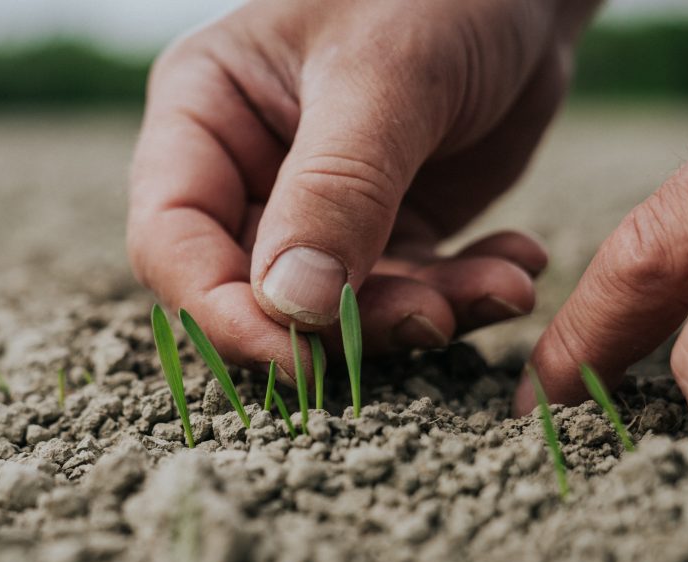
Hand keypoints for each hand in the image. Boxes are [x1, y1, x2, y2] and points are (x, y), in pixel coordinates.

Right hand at [129, 0, 598, 373]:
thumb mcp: (385, 76)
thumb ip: (336, 190)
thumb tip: (294, 311)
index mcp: (204, 114)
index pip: (173, 240)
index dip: (221, 313)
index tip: (299, 359)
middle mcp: (247, 171)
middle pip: (255, 293)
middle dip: (344, 325)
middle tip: (434, 319)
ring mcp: (316, 210)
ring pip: (338, 310)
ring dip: (420, 313)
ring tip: (502, 289)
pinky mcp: (386, 231)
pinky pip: (407, 290)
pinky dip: (462, 293)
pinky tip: (515, 266)